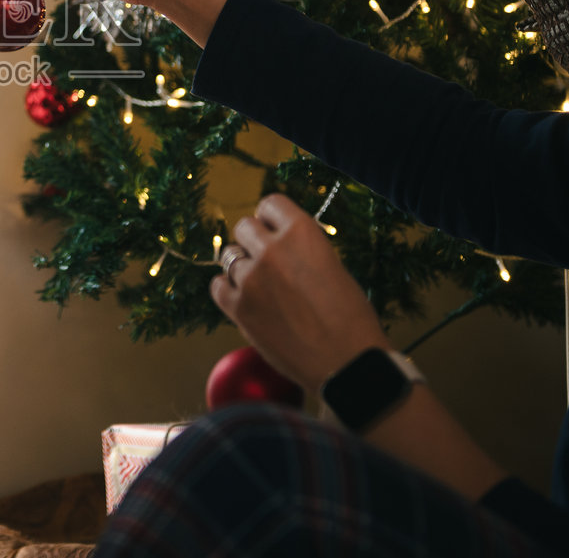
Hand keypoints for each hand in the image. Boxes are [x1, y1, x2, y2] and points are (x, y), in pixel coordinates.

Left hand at [211, 194, 388, 390]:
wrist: (347, 364)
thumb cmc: (351, 318)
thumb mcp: (333, 266)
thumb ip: (302, 249)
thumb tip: (279, 242)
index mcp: (303, 233)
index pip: (271, 204)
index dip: (272, 219)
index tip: (275, 231)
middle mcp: (272, 249)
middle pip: (244, 227)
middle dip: (255, 241)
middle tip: (269, 261)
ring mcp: (251, 279)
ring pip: (230, 257)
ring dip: (243, 268)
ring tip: (264, 288)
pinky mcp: (238, 308)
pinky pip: (217, 286)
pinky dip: (228, 290)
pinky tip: (244, 299)